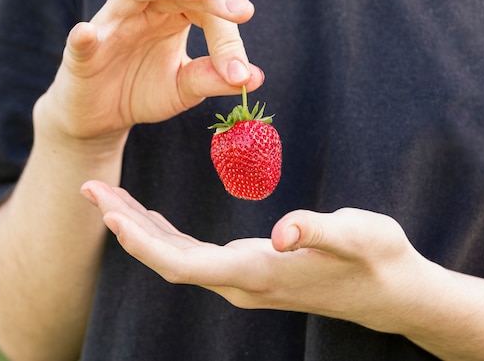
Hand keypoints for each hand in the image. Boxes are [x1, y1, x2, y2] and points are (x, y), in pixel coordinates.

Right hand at [37, 0, 263, 142]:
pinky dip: (86, 35)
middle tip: (239, 10)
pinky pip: (84, 38)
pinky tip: (89, 34)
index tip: (243, 71)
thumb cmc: (141, 93)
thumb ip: (213, 79)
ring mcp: (112, 25)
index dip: (228, 38)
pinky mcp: (82, 53)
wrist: (101, 119)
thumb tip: (255, 77)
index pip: (206, 10)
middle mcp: (145, 10)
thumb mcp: (184, 88)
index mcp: (172, 16)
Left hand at [80, 180, 432, 333]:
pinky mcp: (247, 272)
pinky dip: (163, 235)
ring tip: (108, 197)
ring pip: (175, 258)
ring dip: (139, 229)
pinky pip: (191, 256)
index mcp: (258, 274)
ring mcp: (242, 281)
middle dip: (125, 227)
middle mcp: (241, 284)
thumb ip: (320, 230)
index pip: (183, 264)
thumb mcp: (360, 234)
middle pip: (167, 259)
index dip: (143, 242)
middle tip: (90, 189)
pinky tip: (149, 217)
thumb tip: (282, 231)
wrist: (393, 293)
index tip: (109, 213)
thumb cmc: (378, 259)